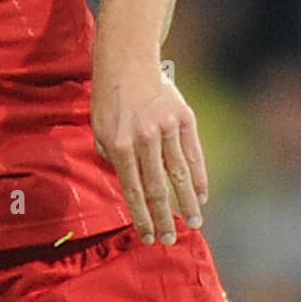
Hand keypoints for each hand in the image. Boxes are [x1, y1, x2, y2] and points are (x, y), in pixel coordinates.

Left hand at [90, 57, 207, 245]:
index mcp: (119, 144)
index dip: (142, 217)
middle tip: (171, 240)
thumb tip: (129, 184)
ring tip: (194, 225)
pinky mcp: (184, 118)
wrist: (127, 60)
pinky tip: (201, 197)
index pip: (133, 190)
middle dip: (165, 219)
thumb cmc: (109, 97)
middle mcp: (144, 138)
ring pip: (180, 175)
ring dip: (188, 204)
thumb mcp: (98, 127)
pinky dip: (199, 179)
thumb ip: (111, 156)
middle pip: (158, 189)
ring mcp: (166, 128)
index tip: (148, 237)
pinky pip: (194, 155)